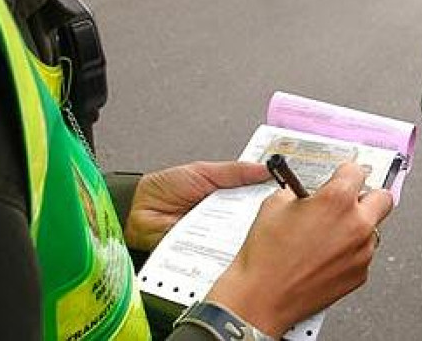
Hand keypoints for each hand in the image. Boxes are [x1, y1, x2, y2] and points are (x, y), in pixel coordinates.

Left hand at [124, 161, 269, 250]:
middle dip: (262, 211)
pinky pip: (224, 249)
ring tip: (257, 222)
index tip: (285, 186)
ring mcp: (218, 234)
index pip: (255, 193)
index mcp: (227, 193)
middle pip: (252, 214)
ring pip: (241, 232)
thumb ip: (235, 171)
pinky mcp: (209, 251)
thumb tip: (265, 169)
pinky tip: (236, 240)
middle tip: (275, 205)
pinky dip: (230, 245)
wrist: (136, 213)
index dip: (270, 190)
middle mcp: (225, 215)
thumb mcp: (203, 171)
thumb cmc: (164, 190)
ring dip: (247, 228)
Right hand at [207, 163, 392, 338]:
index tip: (343, 176)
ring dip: (357, 226)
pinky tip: (326, 255)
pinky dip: (350, 252)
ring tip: (330, 233)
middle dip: (367, 196)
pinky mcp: (360, 274)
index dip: (346, 172)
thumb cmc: (266, 256)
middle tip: (350, 200)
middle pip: (383, 198)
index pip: (358, 171)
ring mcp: (362, 251)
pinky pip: (363, 254)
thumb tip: (307, 192)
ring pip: (374, 229)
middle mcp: (356, 224)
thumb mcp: (275, 204)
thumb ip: (300, 191)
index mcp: (337, 200)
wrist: (261, 298)